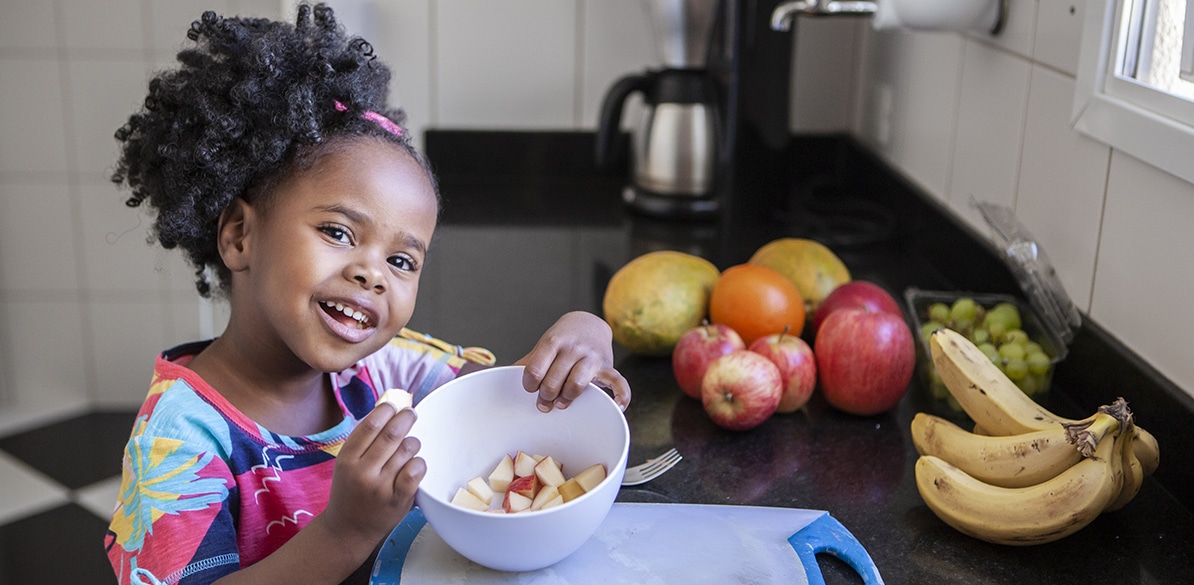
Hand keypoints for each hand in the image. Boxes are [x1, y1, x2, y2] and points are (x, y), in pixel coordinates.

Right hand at [321, 403, 424, 545]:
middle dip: (405, 419)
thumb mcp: (347, 464)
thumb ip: (363, 441)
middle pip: (391, 435)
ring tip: (410, 445)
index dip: (385, 410)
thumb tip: (387, 409)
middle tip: (411, 414)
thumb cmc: (350, 491)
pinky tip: (415, 464)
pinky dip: (419, 463)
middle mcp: (363, 472)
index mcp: (347, 459)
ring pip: (406, 450)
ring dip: (412, 443)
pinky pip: (416, 471)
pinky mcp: (397, 500)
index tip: (393, 406)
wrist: (347, 530)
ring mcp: (381, 487)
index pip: (370, 425)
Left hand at [514, 311, 631, 412]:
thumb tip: (500, 378)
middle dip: (545, 396)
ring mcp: (591, 357)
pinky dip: (620, 396)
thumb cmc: (562, 339)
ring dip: (566, 399)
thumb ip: (528, 363)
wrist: (588, 324)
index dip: (529, 385)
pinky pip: (618, 383)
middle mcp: (573, 348)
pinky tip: (617, 406)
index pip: (535, 370)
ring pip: (577, 386)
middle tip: (544, 401)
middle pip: (554, 382)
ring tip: (561, 403)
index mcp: (553, 342)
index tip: (530, 388)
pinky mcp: (607, 366)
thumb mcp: (544, 346)